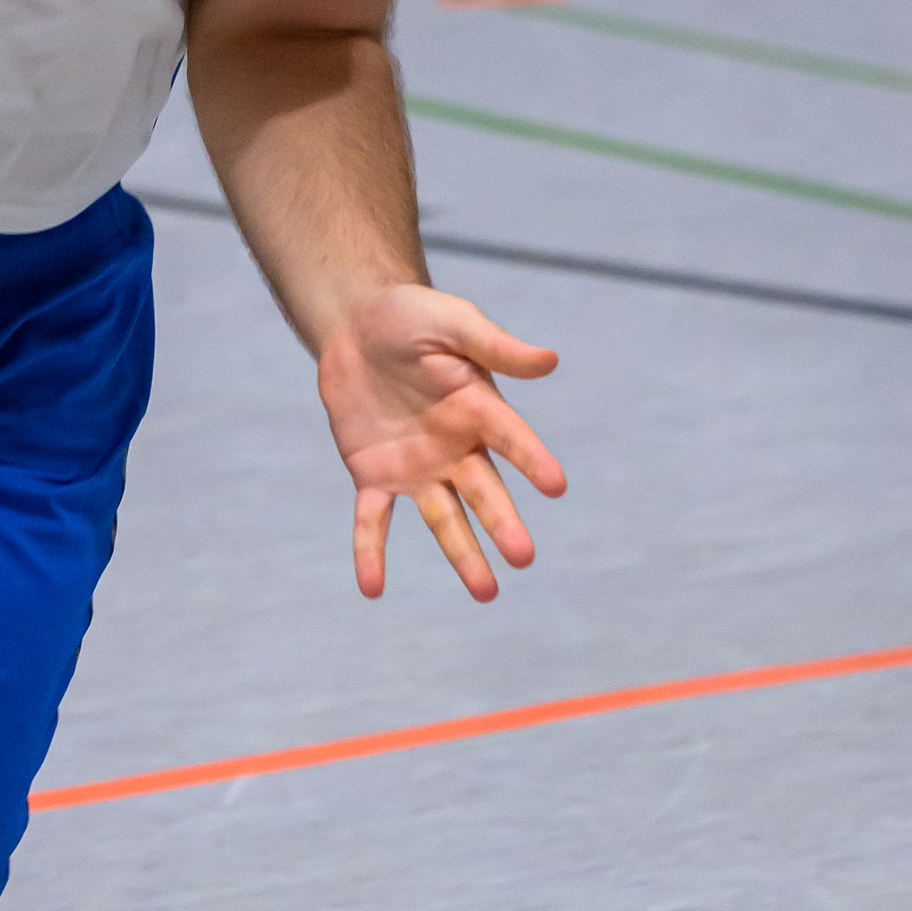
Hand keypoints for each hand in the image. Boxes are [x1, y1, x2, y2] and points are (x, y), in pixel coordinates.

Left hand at [313, 283, 564, 602]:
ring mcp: (418, 468)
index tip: (556, 485)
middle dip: (502, 523)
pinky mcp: (374, 476)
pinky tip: (371, 587)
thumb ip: (493, 344)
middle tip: (522, 556)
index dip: (532, 459)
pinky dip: (370, 551)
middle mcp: (456, 448)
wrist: (355, 325)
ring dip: (462, 554)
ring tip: (486, 592)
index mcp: (479, 409)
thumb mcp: (451, 322)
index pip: (512, 437)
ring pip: (442, 519)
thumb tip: (549, 360)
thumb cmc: (412, 317)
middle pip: (483, 491)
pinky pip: (373, 520)